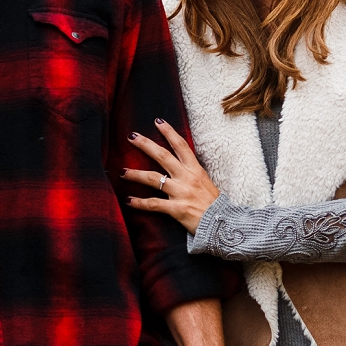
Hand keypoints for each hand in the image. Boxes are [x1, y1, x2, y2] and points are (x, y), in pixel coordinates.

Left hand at [123, 119, 219, 233]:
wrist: (224, 224)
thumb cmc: (214, 205)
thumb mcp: (205, 182)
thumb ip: (191, 173)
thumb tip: (179, 165)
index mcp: (195, 170)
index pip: (181, 146)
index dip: (169, 132)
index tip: (158, 121)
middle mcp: (187, 178)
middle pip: (162, 156)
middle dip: (145, 144)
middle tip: (131, 136)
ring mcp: (181, 193)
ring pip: (153, 178)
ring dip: (135, 174)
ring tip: (122, 171)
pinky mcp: (176, 209)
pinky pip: (153, 204)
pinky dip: (139, 202)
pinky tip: (129, 200)